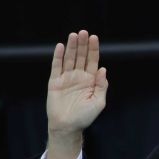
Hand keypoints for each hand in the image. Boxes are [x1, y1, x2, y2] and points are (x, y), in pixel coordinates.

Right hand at [46, 30, 107, 158]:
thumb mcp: (99, 102)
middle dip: (83, 45)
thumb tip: (103, 69)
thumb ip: (102, 86)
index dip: (93, 50)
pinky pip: (56, 66)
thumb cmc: (85, 116)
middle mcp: (79, 77)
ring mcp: (67, 78)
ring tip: (73, 35)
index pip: (93, 61)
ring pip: (69, 59)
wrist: (67, 126)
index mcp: (91, 81)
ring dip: (72, 47)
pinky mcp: (55, 82)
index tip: (94, 38)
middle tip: (83, 32)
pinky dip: (58, 56)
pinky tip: (61, 46)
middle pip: (81, 57)